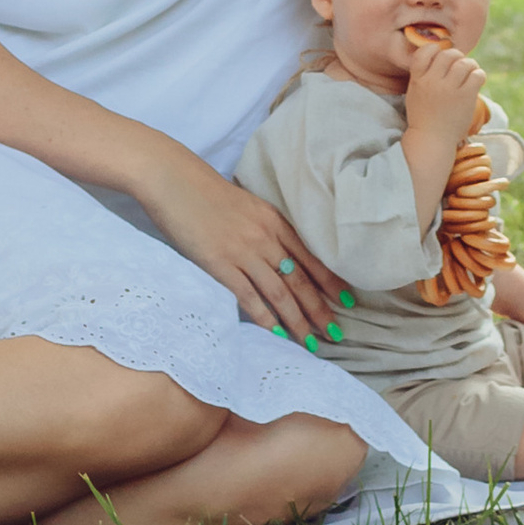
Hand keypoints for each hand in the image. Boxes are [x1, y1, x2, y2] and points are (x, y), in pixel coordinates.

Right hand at [146, 157, 346, 346]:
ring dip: (297, 321)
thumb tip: (280, 256)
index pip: (311, 257)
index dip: (331, 282)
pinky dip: (265, 317)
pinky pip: (249, 296)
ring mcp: (243, 252)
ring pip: (279, 293)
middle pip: (300, 280)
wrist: (176, 181)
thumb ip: (266, 229)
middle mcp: (265, 238)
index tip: (347, 301)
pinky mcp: (220, 264)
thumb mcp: (248, 206)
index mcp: (274, 221)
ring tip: (312, 342)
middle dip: (320, 309)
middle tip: (336, 333)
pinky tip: (277, 333)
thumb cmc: (208, 192)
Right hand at [403, 42, 487, 149]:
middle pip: (448, 54)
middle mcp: (432, 81)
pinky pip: (477, 75)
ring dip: (470, 65)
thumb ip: (424, 74)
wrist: (432, 140)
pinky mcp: (465, 97)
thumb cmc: (424, 116)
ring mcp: (449, 89)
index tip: (440, 55)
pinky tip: (477, 80)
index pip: (425, 51)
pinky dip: (479, 75)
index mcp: (418, 79)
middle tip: (460, 65)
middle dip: (457, 56)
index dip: (435, 49)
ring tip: (470, 72)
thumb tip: (441, 54)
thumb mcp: (415, 92)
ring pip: (465, 63)